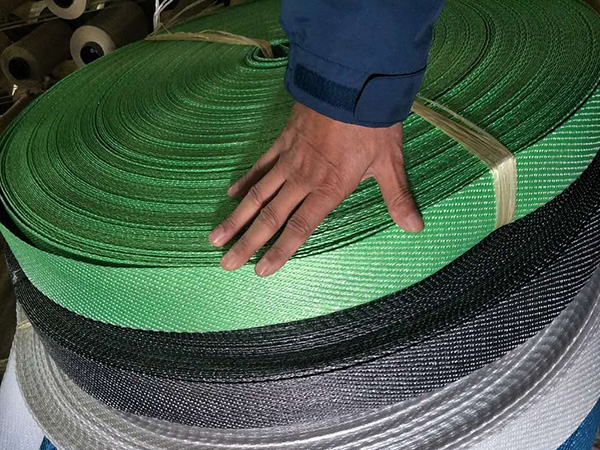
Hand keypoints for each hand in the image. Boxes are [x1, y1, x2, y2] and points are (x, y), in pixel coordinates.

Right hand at [209, 102, 423, 276]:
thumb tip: (415, 227)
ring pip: (257, 194)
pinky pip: (260, 165)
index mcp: (328, 189)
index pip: (299, 228)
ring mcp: (289, 160)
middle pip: (270, 217)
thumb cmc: (372, 124)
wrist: (352, 82)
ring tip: (216, 237)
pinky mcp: (283, 141)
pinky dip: (245, 181)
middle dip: (247, 242)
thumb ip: (398, 197)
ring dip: (236, 217)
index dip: (280, 251)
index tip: (259, 271)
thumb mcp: (390, 162)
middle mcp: (303, 180)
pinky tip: (231, 193)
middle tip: (225, 263)